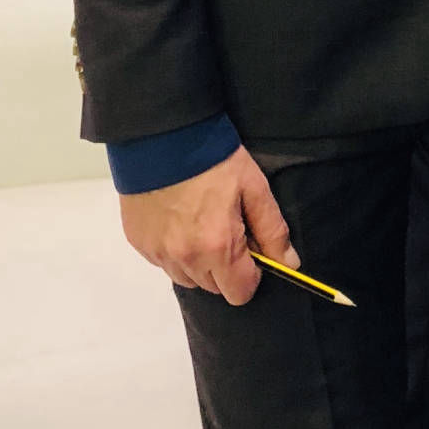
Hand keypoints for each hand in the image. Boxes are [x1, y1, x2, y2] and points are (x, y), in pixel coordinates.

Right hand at [118, 145, 295, 304]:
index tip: (250, 249)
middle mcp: (185, 259)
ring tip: (200, 223)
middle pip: (213, 287)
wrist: (162, 135)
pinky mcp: (139, 243)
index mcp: (217, 248)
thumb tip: (289, 265)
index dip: (250, 274)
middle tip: (225, 228)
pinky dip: (174, 250)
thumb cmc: (215, 159)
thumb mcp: (254, 187)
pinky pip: (164, 262)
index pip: (239, 293)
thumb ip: (272, 231)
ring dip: (198, 262)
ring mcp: (158, 253)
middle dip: (225, 267)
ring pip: (187, 278)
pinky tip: (178, 220)